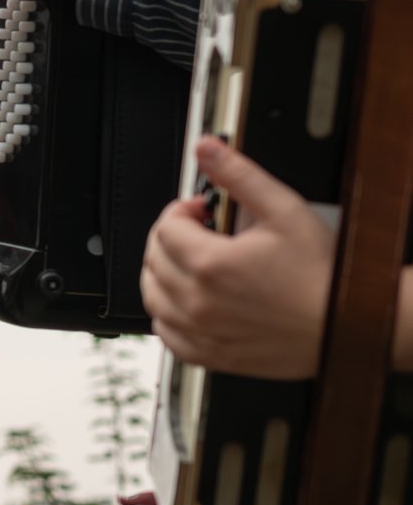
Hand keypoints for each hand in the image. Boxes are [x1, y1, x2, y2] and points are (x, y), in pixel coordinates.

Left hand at [142, 138, 333, 378]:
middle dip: (170, 239)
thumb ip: (239, 175)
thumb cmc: (323, 276)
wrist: (350, 323)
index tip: (202, 212)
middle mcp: (199, 301)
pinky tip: (186, 303)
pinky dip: (167, 317)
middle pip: (154, 260)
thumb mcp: (284, 210)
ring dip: (162, 275)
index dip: (181, 211)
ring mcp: (203, 331)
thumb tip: (208, 149)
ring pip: (153, 298)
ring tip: (189, 263)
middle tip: (197, 233)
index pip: (165, 228)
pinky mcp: (213, 355)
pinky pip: (168, 336)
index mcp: (211, 264)